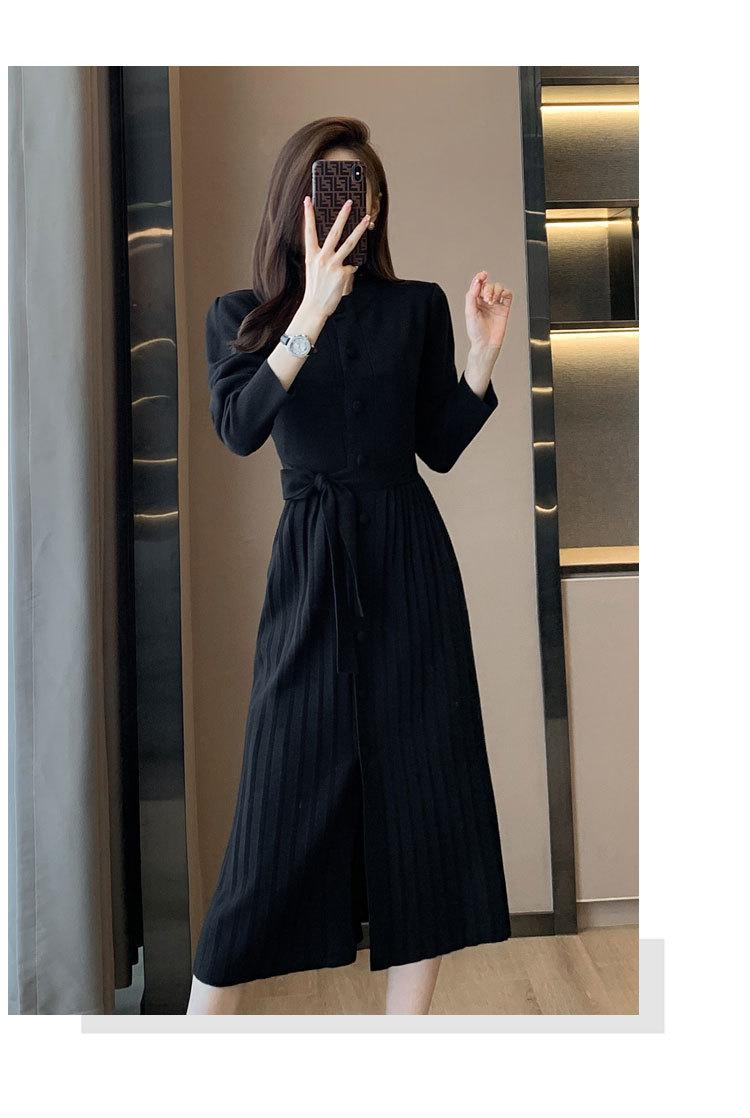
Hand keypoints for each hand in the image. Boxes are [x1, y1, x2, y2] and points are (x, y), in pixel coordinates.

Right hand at [300, 196, 369, 319]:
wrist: (315, 307)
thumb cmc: (315, 287)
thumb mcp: (313, 268)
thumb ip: (322, 255)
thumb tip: (339, 245)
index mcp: (311, 255)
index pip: (309, 231)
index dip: (308, 215)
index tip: (308, 200)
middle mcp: (322, 258)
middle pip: (334, 232)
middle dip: (342, 216)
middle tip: (349, 203)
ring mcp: (333, 265)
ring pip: (349, 243)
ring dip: (359, 229)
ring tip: (367, 219)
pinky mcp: (342, 273)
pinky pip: (351, 266)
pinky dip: (350, 270)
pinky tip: (344, 276)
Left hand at [465, 271, 512, 353]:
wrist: (486, 344)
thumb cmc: (476, 332)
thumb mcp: (469, 312)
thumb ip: (472, 295)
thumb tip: (477, 282)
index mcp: (475, 301)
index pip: (478, 284)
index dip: (480, 278)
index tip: (483, 275)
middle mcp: (485, 301)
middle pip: (489, 285)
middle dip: (488, 289)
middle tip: (486, 299)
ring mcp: (496, 304)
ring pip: (499, 288)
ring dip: (496, 291)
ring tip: (492, 301)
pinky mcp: (504, 308)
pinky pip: (508, 295)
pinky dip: (505, 293)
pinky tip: (500, 299)